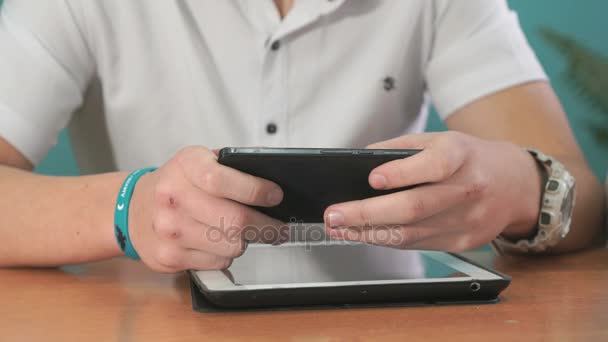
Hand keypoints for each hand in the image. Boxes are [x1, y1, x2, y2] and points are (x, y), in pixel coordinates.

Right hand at [129, 146, 287, 272]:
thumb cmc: (176, 184)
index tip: (275, 196)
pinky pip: (218, 262)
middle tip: (277, 227)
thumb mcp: (197, 161)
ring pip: (231, 245)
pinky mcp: (169, 257)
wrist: (133, 210)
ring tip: (243, 233)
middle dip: (266, 226)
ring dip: (245, 241)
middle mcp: (173, 197)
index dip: (256, 191)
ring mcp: (169, 230)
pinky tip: (217, 243)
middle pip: (235, 220)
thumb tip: (269, 185)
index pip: (223, 181)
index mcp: (185, 167)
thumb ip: (230, 168)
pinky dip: (226, 254)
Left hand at [324, 132, 542, 251]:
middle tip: (334, 215)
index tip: (371, 179)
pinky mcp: (463, 241)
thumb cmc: (469, 158)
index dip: (402, 174)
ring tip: (339, 228)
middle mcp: (468, 189)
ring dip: (368, 233)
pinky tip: (365, 235)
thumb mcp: (439, 140)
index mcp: (461, 155)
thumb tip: (358, 162)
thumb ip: (400, 148)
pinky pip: (417, 244)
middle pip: (414, 208)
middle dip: (367, 214)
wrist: (515, 184)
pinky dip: (387, 240)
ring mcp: (468, 220)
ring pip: (411, 233)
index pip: (434, 166)